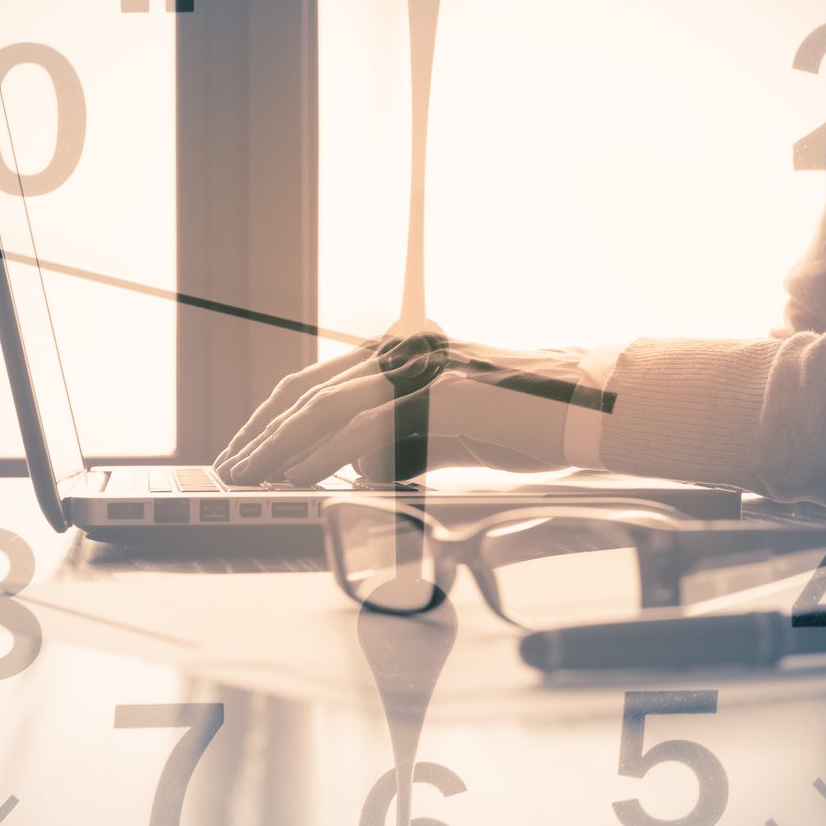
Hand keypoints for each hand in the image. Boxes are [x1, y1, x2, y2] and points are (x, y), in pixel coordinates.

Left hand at [216, 333, 585, 485]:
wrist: (596, 411)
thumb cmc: (531, 424)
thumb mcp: (450, 431)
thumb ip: (402, 441)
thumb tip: (355, 469)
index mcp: (405, 351)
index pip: (320, 381)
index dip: (275, 418)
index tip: (245, 450)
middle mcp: (408, 349)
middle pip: (311, 388)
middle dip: (262, 432)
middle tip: (229, 468)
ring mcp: (426, 366)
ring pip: (328, 404)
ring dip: (280, 445)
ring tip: (250, 476)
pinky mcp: (445, 392)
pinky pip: (369, 426)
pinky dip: (325, 453)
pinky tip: (298, 476)